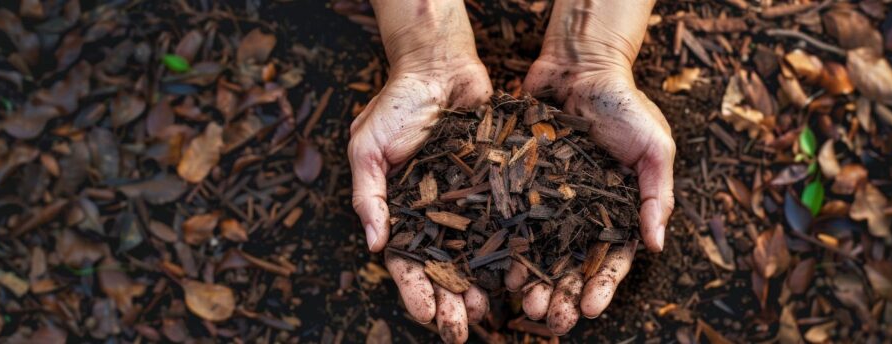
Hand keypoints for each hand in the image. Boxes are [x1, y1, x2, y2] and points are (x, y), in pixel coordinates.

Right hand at [349, 1, 492, 341]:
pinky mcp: (500, 187)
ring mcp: (471, 204)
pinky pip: (508, 223)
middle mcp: (439, 215)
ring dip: (484, 288)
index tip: (430, 318)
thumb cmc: (396, 104)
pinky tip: (524, 274)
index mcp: (403, 213)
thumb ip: (370, 195)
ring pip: (479, 256)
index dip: (417, 294)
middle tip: (464, 329)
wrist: (440, 66)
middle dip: (453, 304)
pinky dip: (515, 250)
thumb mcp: (367, 147)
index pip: (408, 264)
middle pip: (446, 271)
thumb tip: (374, 246)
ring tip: (494, 313)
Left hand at [505, 0, 674, 334]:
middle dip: (561, 294)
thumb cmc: (624, 103)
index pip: (611, 258)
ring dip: (533, 281)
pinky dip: (506, 245)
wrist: (579, 64)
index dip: (601, 286)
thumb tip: (656, 246)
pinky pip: (512, 220)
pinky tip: (497, 269)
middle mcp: (582, 212)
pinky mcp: (521, 184)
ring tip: (522, 303)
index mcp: (618, 210)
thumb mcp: (654, 147)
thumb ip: (656, 196)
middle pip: (571, 265)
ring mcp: (550, 200)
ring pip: (540, 252)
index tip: (588, 309)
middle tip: (547, 317)